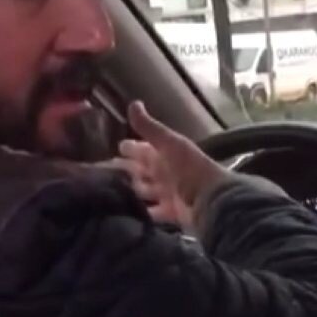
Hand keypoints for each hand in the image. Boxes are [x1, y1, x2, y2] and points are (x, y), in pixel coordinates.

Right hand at [113, 101, 225, 231]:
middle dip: (126, 170)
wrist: (211, 199)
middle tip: (104, 171)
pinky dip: (141, 212)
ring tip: (109, 192)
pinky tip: (125, 213)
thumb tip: (133, 103)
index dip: (130, 148)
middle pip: (141, 170)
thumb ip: (149, 127)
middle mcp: (165, 173)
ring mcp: (167, 194)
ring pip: (144, 191)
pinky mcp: (169, 214)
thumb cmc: (190, 167)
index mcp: (165, 154)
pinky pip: (152, 212)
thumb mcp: (169, 143)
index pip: (142, 149)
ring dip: (131, 190)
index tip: (116, 147)